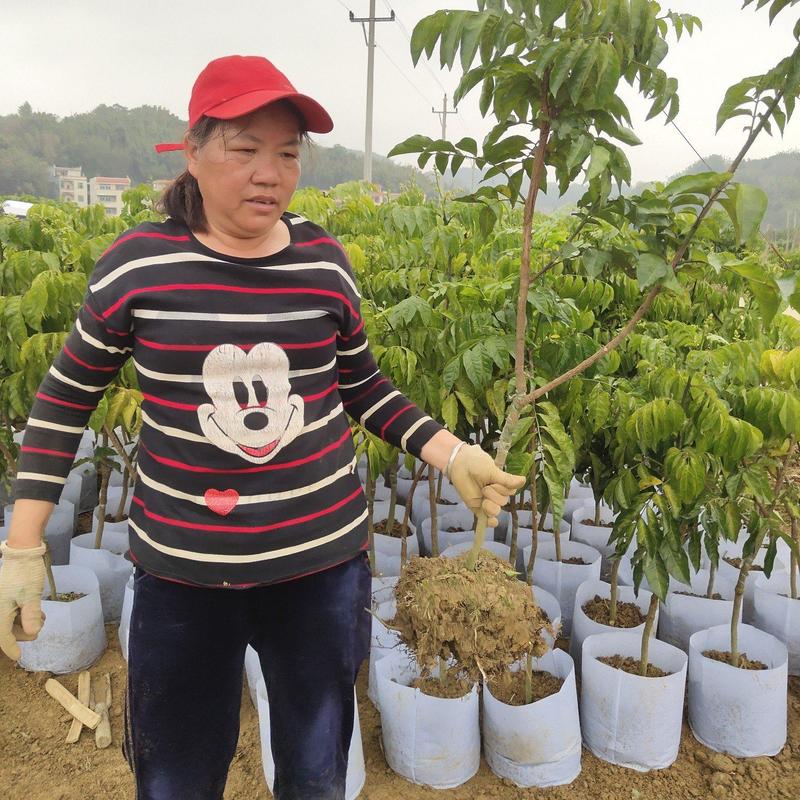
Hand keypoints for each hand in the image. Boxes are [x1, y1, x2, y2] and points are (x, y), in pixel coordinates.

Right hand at [0, 541, 46, 660]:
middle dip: (24, 632)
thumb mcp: (32, 595)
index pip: (3, 636)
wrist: (23, 553)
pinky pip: (13, 612)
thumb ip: (31, 616)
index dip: (11, 647)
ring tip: (41, 618)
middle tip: (39, 628)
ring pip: (12, 622)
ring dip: (26, 624)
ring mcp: (2, 602)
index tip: (18, 656)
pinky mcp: (7, 597)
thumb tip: (32, 633)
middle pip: (8, 630)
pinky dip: (25, 615)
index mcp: (0, 610)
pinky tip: (38, 613)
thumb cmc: (26, 573)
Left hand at [448, 444, 525, 526]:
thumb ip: (506, 480)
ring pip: (496, 510)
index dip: (503, 489)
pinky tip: (491, 521)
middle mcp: (496, 494)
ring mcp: (486, 501)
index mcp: (501, 484)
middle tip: (484, 485)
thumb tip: (524, 481)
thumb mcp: (493, 471)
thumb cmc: (476, 464)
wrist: (459, 464)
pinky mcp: (477, 507)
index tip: (494, 481)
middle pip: (503, 502)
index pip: (510, 492)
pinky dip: (490, 522)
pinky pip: (486, 519)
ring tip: (482, 494)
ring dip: (490, 505)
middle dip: (494, 494)